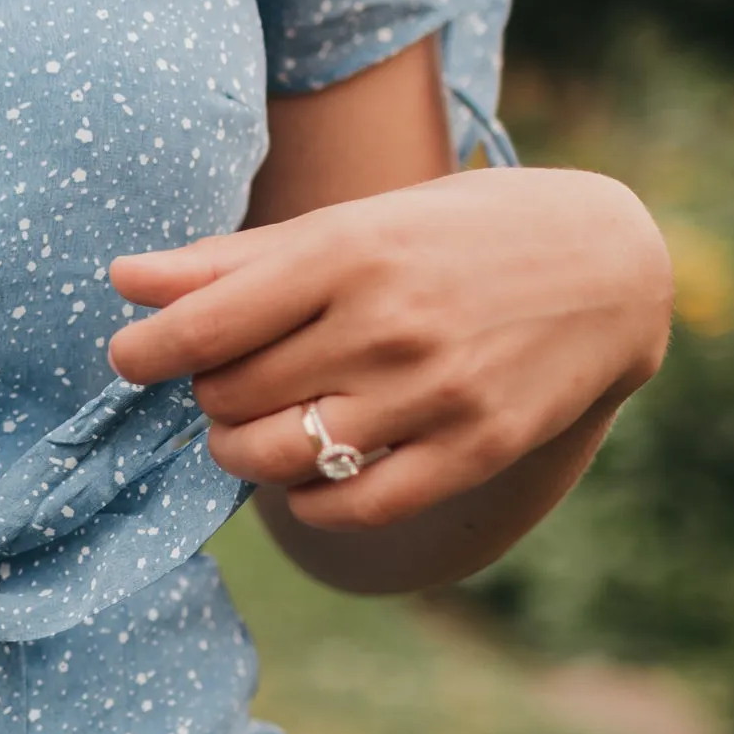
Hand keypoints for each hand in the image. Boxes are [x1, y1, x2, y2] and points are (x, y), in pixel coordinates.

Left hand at [107, 166, 670, 530]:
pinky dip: (306, 501)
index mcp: (349, 251)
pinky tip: (309, 471)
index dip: (146, 351)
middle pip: (232, 394)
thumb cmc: (455, 237)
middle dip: (209, 393)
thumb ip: (234, 261)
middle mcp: (388, 323)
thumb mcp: (354, 226)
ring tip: (257, 424)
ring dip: (242, 450)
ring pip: (276, 456)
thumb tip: (123, 280)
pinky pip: (349, 507)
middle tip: (227, 377)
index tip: (131, 355)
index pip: (205, 325)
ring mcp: (434, 393)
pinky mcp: (474, 450)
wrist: (610, 266)